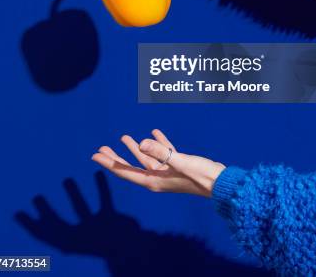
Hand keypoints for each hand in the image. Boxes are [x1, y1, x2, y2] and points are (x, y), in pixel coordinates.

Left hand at [92, 129, 225, 196]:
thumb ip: (160, 151)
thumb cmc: (201, 175)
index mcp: (153, 181)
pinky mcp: (178, 166)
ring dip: (135, 148)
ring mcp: (167, 172)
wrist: (220, 183)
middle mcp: (157, 178)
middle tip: (101, 148)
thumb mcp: (179, 161)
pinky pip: (163, 153)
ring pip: (146, 158)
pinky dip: (157, 143)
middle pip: (131, 166)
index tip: (95, 156)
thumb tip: (142, 142)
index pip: (126, 172)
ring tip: (123, 137)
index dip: (109, 164)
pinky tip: (153, 132)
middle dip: (116, 157)